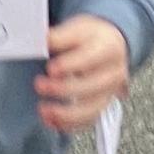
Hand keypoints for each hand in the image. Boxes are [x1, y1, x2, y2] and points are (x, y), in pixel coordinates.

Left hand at [36, 14, 130, 132]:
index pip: (90, 59)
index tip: (50, 69)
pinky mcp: (102, 106)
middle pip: (91, 87)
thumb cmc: (91, 37)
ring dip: (65, 114)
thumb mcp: (78, 28)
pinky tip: (50, 120)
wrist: (110, 45)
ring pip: (91, 110)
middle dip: (62, 89)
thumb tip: (42, 42)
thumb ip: (60, 36)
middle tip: (39, 84)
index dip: (69, 66)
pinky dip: (68, 124)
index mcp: (109, 48)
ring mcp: (110, 93)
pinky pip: (88, 121)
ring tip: (43, 109)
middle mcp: (114, 74)